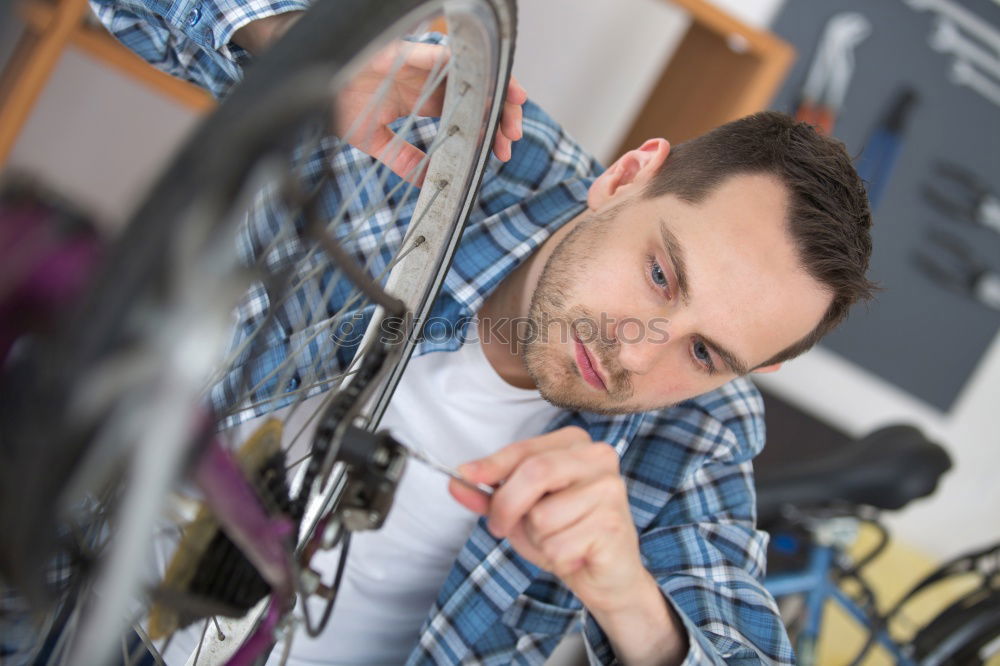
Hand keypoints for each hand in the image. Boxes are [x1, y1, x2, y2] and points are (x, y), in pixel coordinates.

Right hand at [336, 41, 526, 184]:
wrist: (305, 81)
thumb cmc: (336, 100)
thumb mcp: (373, 140)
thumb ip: (401, 158)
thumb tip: (426, 182)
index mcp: (421, 98)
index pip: (467, 111)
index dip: (488, 129)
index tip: (500, 151)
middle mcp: (426, 79)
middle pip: (477, 91)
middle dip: (501, 113)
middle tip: (512, 138)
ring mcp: (419, 63)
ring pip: (470, 70)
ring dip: (495, 87)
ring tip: (515, 106)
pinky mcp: (404, 52)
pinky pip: (439, 55)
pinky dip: (463, 66)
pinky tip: (486, 80)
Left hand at [449, 426, 643, 612]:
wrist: (605, 575)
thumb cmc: (564, 533)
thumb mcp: (519, 511)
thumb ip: (489, 496)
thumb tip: (456, 482)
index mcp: (575, 443)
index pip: (524, 450)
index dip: (491, 466)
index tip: (465, 475)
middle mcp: (598, 457)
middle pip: (534, 473)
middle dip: (506, 506)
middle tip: (500, 527)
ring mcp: (610, 488)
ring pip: (542, 515)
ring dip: (537, 538)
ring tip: (559, 539)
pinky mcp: (613, 522)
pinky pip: (558, 543)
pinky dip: (556, 556)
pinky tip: (576, 553)